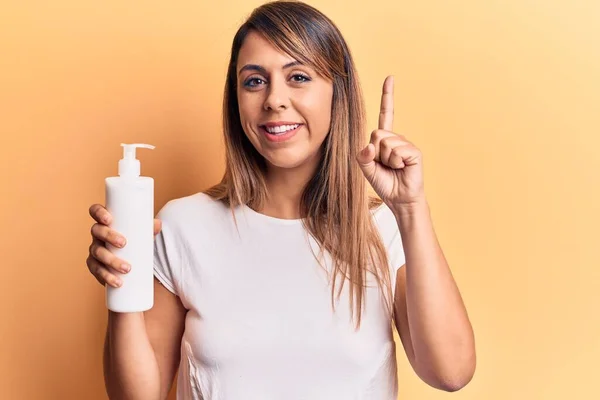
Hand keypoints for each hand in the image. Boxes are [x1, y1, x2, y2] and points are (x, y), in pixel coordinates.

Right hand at [86, 204, 161, 287]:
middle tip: (124, 243)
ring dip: (111, 260)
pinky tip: (117, 282)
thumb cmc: (135, 242)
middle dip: (109, 236)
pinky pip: (97, 271)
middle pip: (96, 231)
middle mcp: (97, 235)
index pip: (95, 211)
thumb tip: (158, 224)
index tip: (109, 219)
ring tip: (127, 268)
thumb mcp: (143, 235)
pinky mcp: (95, 267)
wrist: (131, 264)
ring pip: (97, 253)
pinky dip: (107, 277)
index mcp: (106, 222)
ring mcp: (95, 250)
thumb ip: (149, 229)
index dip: (98, 212)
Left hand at [357, 76, 425, 211]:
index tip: (390, 78)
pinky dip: (395, 162)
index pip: (387, 113)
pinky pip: (396, 151)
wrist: (399, 199)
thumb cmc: (385, 183)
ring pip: (385, 143)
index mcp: (385, 139)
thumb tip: (370, 146)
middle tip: (385, 165)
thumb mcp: (366, 169)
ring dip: (385, 160)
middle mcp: (396, 138)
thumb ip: (363, 156)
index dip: (388, 96)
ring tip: (394, 168)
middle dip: (376, 153)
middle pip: (377, 134)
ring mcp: (406, 144)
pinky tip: (402, 168)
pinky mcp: (414, 151)